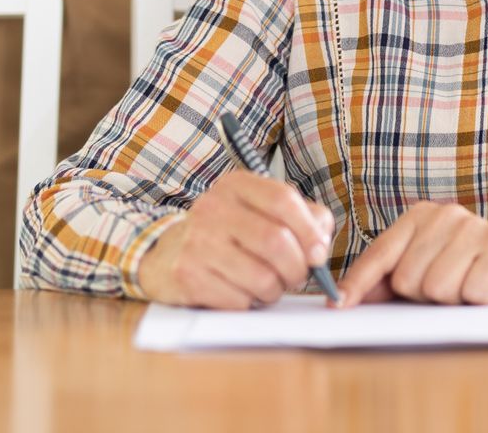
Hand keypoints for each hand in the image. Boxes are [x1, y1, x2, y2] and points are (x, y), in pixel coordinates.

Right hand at [134, 172, 333, 308]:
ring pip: (261, 277)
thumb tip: (320, 245)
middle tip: (296, 277)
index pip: (283, 200)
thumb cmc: (230, 234)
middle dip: (296, 268)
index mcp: (236, 185)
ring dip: (274, 290)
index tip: (318, 253)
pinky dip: (249, 303)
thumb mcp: (261, 212)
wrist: (168, 254)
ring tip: (268, 285)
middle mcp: (213, 208)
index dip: (309, 230)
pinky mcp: (187, 275)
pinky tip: (241, 292)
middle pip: (276, 241)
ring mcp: (197, 241)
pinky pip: (239, 300)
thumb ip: (302, 218)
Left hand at [335, 202, 487, 307]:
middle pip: (409, 279)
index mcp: (420, 217)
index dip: (358, 282)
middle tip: (451, 288)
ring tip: (471, 284)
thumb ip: (388, 281)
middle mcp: (444, 215)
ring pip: (438, 288)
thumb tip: (344, 299)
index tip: (338, 306)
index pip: (380, 253)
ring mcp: (474, 227)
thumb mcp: (427, 271)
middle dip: (426, 297)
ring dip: (455, 300)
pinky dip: (481, 299)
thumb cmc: (471, 269)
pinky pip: (471, 292)